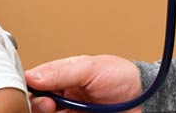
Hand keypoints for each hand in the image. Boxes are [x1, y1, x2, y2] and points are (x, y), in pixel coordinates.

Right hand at [26, 55, 143, 112]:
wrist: (145, 99)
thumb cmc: (123, 78)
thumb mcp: (91, 67)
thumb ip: (61, 71)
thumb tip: (33, 75)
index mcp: (63, 76)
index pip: (36, 80)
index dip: (30, 85)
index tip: (31, 87)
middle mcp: (64, 95)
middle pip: (37, 102)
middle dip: (38, 103)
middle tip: (48, 103)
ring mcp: (70, 112)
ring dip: (46, 111)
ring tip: (55, 108)